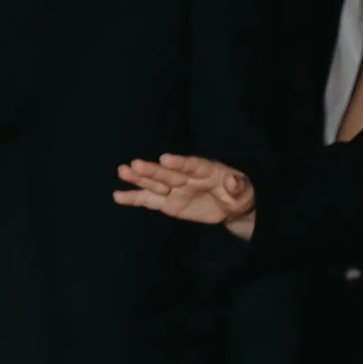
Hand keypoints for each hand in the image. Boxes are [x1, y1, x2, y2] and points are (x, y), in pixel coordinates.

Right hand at [113, 151, 256, 237]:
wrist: (230, 205)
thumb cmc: (239, 196)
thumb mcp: (245, 192)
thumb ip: (238, 187)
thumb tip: (232, 182)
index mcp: (207, 170)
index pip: (191, 164)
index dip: (179, 162)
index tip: (164, 158)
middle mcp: (187, 176)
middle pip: (168, 173)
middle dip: (152, 169)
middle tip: (135, 164)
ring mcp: (175, 189)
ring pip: (154, 183)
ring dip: (138, 178)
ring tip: (122, 171)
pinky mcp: (167, 202)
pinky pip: (148, 200)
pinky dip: (134, 198)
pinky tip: (118, 195)